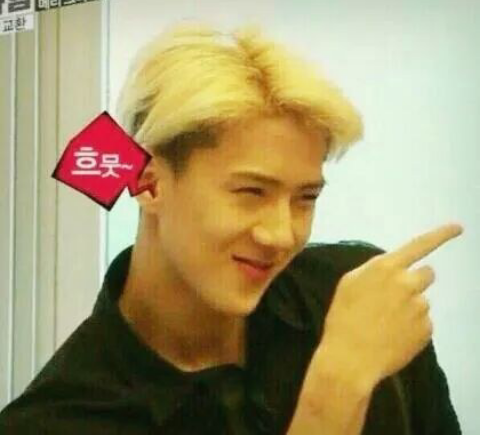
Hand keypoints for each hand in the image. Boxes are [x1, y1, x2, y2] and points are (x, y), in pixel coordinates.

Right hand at [321, 222, 463, 385]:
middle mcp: (407, 283)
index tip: (459, 227)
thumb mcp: (349, 284)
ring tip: (387, 324)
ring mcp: (420, 307)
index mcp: (385, 268)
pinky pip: (424, 323)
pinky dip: (412, 328)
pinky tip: (393, 337)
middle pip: (427, 273)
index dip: (441, 234)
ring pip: (422, 300)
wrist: (350, 358)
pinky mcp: (426, 329)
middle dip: (416, 281)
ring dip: (410, 308)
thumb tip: (392, 270)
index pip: (419, 245)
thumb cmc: (342, 317)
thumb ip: (374, 271)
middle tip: (396, 298)